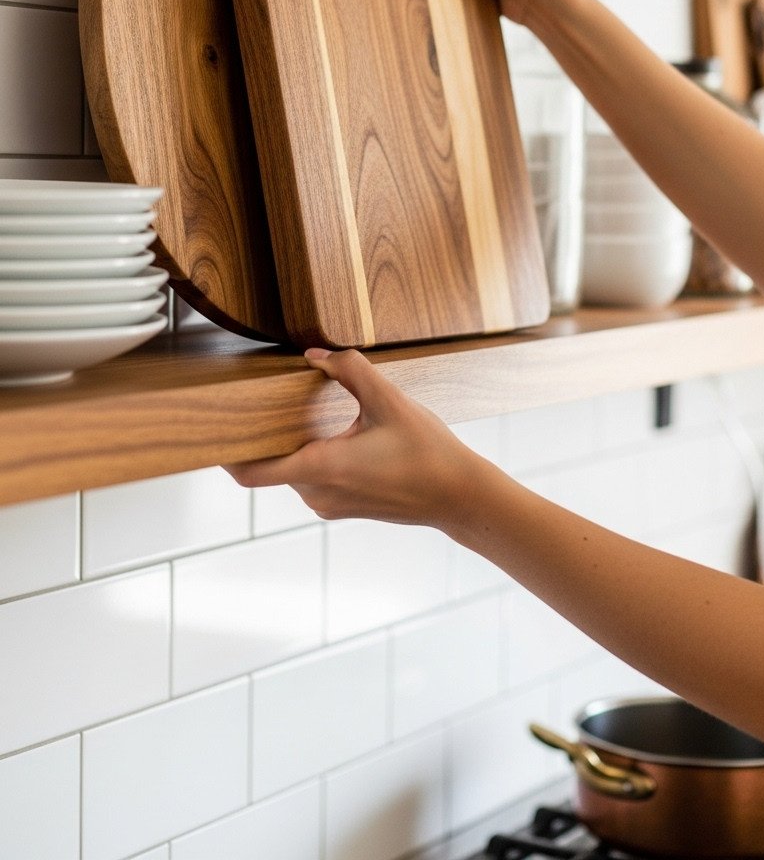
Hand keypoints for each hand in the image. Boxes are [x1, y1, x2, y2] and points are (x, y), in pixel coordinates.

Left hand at [225, 348, 476, 528]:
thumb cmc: (428, 453)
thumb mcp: (390, 401)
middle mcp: (318, 493)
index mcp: (322, 468)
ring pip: (292, 470)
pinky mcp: (342, 506)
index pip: (253, 472)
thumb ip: (351, 370)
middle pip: (271, 465)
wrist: (459, 497)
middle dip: (263, 435)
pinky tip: (331, 432)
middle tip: (256, 401)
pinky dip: (310, 455)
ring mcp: (329, 504)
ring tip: (299, 410)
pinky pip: (311, 478)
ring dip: (291, 444)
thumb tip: (316, 353)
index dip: (225, 454)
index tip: (209, 432)